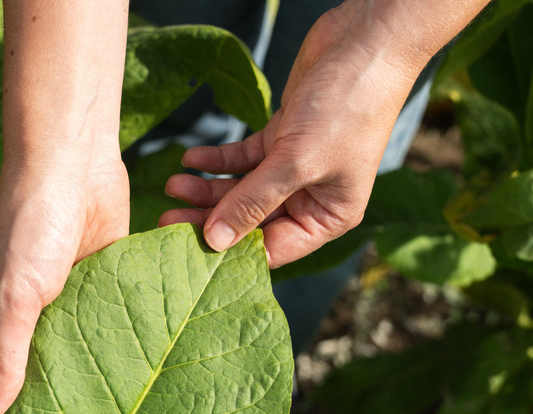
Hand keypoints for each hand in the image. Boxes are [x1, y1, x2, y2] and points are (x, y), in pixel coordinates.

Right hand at [0, 157, 129, 413]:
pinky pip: (105, 326)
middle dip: (46, 405)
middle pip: (32, 370)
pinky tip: (132, 382)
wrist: (74, 162)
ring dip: (84, 380)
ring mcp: (64, 300)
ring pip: (72, 352)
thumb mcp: (13, 295)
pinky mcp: (101, 286)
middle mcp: (25, 312)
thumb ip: (5, 354)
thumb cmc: (30, 224)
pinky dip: (113, 348)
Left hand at [159, 0, 424, 266]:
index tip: (190, 249)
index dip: (231, 251)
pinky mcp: (282, 139)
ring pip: (241, 189)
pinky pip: (242, 159)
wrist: (365, 43)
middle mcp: (311, 198)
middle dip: (210, 219)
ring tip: (172, 185)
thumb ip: (252, 203)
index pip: (272, 248)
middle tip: (167, 220)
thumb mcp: (295, 163)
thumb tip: (215, 241)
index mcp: (328, 217)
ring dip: (207, 188)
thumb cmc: (347, 107)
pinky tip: (190, 159)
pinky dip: (217, 160)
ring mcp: (294, 168)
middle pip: (250, 221)